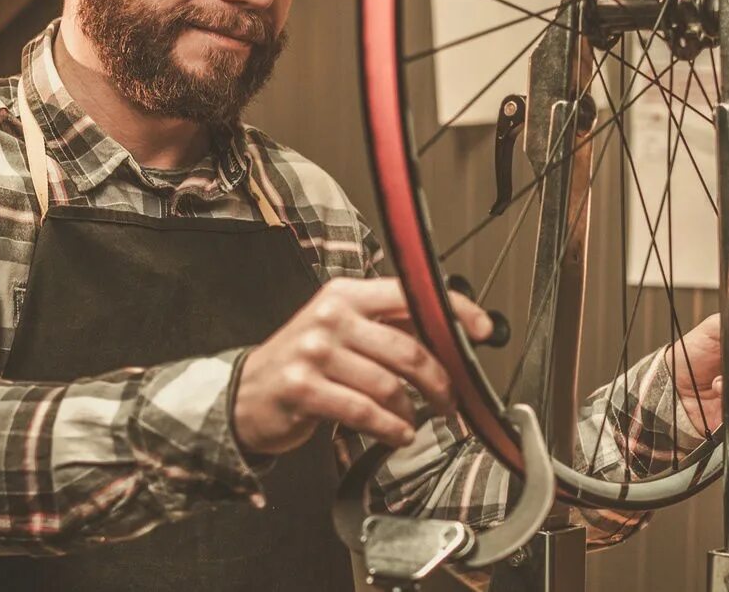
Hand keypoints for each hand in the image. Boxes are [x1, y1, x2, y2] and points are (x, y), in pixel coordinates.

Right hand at [233, 277, 493, 455]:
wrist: (246, 394)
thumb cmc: (303, 363)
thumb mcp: (340, 330)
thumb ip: (387, 327)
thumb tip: (448, 332)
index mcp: (346, 294)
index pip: (409, 294)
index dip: (453, 311)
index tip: (482, 330)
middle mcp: (331, 317)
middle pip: (407, 349)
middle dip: (440, 381)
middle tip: (451, 401)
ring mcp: (314, 352)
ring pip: (388, 385)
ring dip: (412, 411)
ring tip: (414, 422)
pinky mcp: (303, 388)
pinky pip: (364, 412)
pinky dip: (390, 428)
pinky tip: (397, 433)